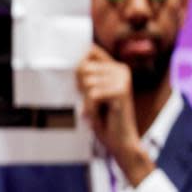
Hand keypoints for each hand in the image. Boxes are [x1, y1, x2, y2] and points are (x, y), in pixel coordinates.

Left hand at [77, 45, 153, 184]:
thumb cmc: (102, 116)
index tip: (81, 83)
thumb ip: (84, 73)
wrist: (119, 141)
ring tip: (97, 108)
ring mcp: (122, 80)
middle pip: (83, 67)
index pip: (89, 50)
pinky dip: (90, 107)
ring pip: (86, 81)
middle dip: (80, 87)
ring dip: (86, 99)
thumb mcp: (91, 90)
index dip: (78, 64)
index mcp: (114, 67)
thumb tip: (69, 59)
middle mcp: (121, 70)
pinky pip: (92, 95)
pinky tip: (99, 114)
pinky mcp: (121, 91)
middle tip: (92, 101)